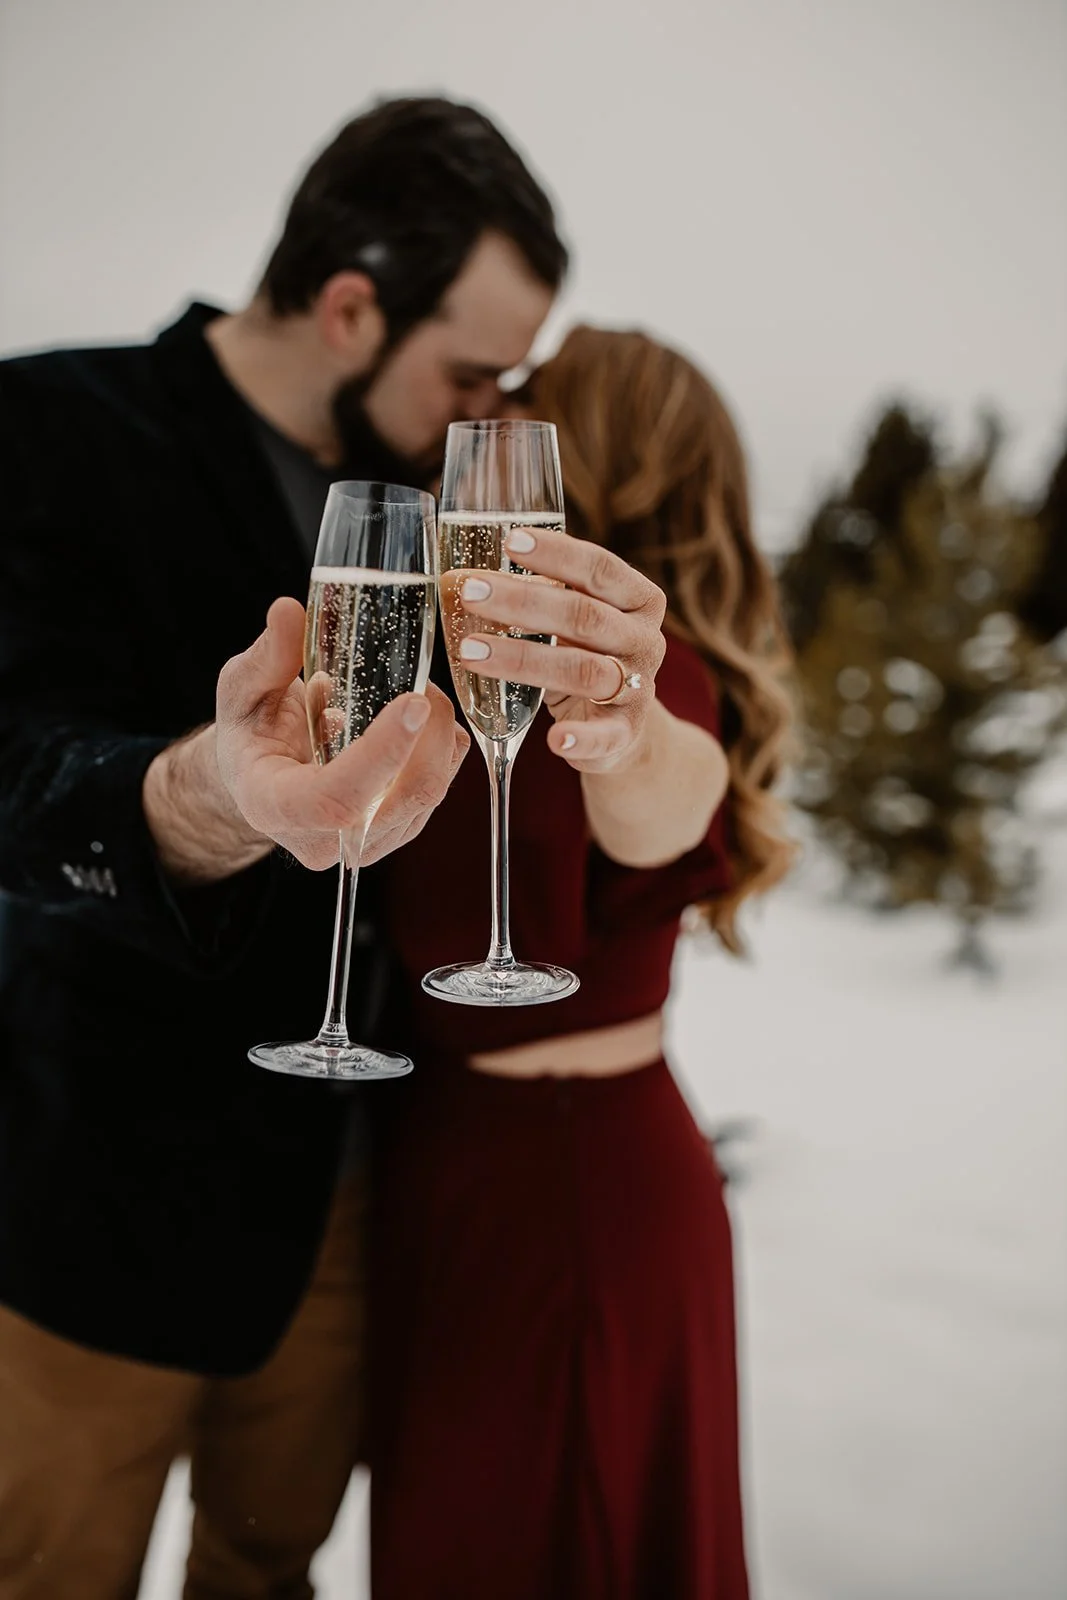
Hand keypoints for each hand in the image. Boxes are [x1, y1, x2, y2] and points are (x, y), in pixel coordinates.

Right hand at [216, 598, 468, 868]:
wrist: (263, 775)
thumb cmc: (249, 733)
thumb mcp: (242, 689)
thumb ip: (266, 656)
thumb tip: (288, 611)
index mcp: (276, 807)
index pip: (337, 798)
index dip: (381, 753)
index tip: (414, 701)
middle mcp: (326, 841)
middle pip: (403, 798)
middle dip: (429, 734)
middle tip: (423, 684)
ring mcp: (368, 844)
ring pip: (430, 794)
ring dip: (439, 737)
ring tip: (418, 694)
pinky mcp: (398, 831)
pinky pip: (440, 790)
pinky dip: (443, 748)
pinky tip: (422, 720)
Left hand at [453, 527, 666, 771]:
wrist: (622, 726)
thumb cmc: (584, 656)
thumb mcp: (565, 622)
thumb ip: (529, 596)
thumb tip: (454, 581)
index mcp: (637, 600)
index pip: (599, 568)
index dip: (556, 554)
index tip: (510, 541)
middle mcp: (644, 640)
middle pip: (584, 616)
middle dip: (522, 602)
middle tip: (470, 592)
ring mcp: (638, 688)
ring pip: (584, 670)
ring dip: (524, 660)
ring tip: (470, 651)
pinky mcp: (626, 733)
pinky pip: (606, 735)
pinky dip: (581, 738)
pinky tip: (554, 738)